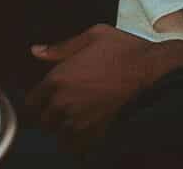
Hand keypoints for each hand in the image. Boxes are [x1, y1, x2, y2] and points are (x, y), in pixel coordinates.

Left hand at [23, 24, 169, 153]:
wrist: (151, 71)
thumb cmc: (123, 50)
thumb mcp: (92, 36)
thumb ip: (61, 47)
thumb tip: (37, 51)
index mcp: (58, 78)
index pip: (31, 102)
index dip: (36, 100)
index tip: (44, 97)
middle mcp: (64, 103)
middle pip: (43, 122)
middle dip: (49, 115)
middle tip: (61, 105)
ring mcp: (80, 121)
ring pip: (58, 136)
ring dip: (62, 128)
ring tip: (75, 117)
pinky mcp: (96, 133)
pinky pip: (77, 146)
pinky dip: (78, 140)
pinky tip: (87, 127)